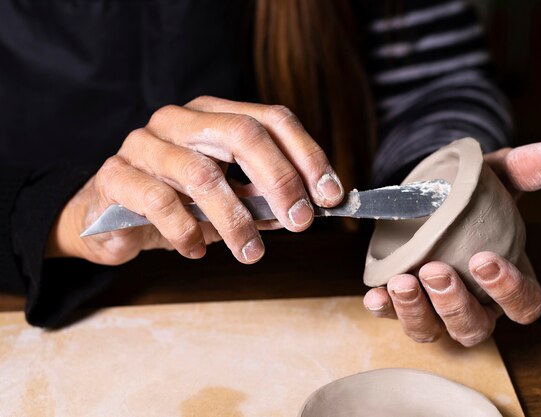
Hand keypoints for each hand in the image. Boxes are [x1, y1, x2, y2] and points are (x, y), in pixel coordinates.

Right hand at [45, 96, 343, 264]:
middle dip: (280, 179)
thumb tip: (309, 207)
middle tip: (300, 221)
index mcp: (213, 115)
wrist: (108, 218)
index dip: (307, 155)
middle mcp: (179, 120)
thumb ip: (263, 198)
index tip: (330, 194)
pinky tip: (197, 249)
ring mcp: (144, 144)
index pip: (271, 119)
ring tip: (251, 252)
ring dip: (237, 220)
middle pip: (242, 133)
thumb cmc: (175, 204)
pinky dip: (187, 232)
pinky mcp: (116, 176)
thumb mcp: (228, 199)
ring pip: (203, 173)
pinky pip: (160, 202)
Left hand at [362, 142, 540, 345]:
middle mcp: (475, 304)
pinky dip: (385, 310)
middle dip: (454, 304)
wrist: (430, 192)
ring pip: (432, 331)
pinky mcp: (403, 303)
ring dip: (416, 311)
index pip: (523, 304)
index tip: (484, 259)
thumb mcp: (496, 176)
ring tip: (401, 282)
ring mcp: (436, 309)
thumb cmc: (472, 193)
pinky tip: (374, 296)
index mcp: (508, 282)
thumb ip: (521, 170)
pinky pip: (394, 317)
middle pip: (473, 327)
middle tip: (435, 270)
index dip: (509, 291)